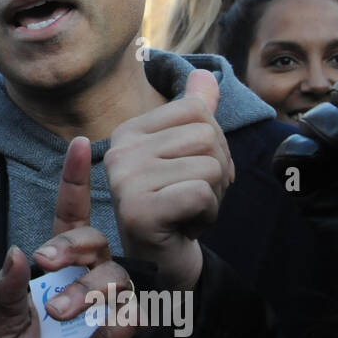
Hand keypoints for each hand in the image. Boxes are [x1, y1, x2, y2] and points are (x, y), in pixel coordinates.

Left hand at [0, 137, 137, 337]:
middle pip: (95, 243)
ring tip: (59, 315)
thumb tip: (17, 251)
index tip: (79, 144)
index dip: (75, 179)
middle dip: (72, 247)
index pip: (70, 214)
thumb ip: (7, 288)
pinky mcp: (131, 332)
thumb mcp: (4, 321)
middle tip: (45, 263)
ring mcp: (113, 301)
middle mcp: (90, 273)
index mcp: (60, 260)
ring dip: (87, 292)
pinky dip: (107, 334)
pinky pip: (131, 319)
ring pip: (115, 278)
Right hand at [105, 70, 232, 289]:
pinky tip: (185, 227)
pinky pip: (202, 194)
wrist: (163, 262)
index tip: (188, 173)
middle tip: (190, 198)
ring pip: (210, 165)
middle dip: (217, 172)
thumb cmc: (176, 206)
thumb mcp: (187, 156)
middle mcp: (119, 150)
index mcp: (128, 131)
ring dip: (214, 196)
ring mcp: (124, 180)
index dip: (212, 144)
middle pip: (207, 135)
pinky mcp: (138, 210)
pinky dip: (207, 215)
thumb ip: (194, 113)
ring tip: (186, 212)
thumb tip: (204, 74)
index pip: (196, 110)